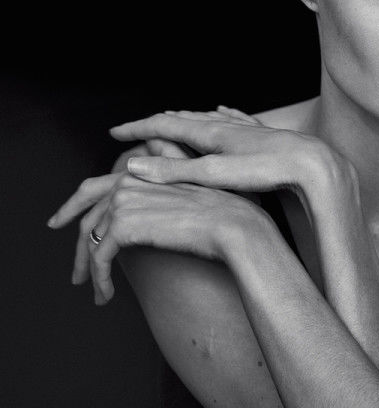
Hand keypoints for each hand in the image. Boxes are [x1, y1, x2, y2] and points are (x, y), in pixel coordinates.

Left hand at [85, 174, 268, 304]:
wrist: (234, 227)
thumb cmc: (221, 216)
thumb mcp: (184, 200)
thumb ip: (155, 198)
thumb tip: (129, 214)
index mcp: (142, 170)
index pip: (93, 186)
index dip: (71, 206)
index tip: (58, 222)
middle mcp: (129, 180)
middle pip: (88, 217)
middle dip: (78, 249)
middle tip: (76, 275)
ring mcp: (124, 200)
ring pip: (91, 240)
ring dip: (91, 271)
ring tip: (98, 292)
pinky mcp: (124, 225)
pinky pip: (100, 256)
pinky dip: (100, 279)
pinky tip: (106, 295)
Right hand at [110, 109, 355, 215]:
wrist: (310, 162)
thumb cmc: (265, 170)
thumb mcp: (215, 174)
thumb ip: (175, 170)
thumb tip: (134, 165)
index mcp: (208, 134)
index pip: (163, 126)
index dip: (136, 128)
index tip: (114, 132)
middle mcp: (222, 125)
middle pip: (181, 118)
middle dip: (155, 123)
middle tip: (136, 128)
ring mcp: (242, 127)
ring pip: (205, 118)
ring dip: (183, 119)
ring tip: (171, 120)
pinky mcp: (259, 133)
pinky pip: (233, 117)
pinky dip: (219, 114)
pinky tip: (223, 110)